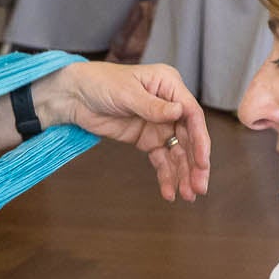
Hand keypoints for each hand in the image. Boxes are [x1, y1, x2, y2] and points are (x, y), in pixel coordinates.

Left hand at [31, 61, 211, 200]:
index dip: (200, 140)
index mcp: (169, 85)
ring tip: (188, 196)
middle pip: (189, 138)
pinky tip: (169, 192)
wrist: (75, 96)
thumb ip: (153, 106)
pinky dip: (166, 176)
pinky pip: (161, 160)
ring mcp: (159, 124)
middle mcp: (169, 105)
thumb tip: (180, 111)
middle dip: (195, 164)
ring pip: (178, 152)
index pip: (192, 115)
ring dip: (183, 174)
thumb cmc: (100, 82)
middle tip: (199, 188)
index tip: (203, 163)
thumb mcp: (126, 93)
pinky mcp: (147, 139)